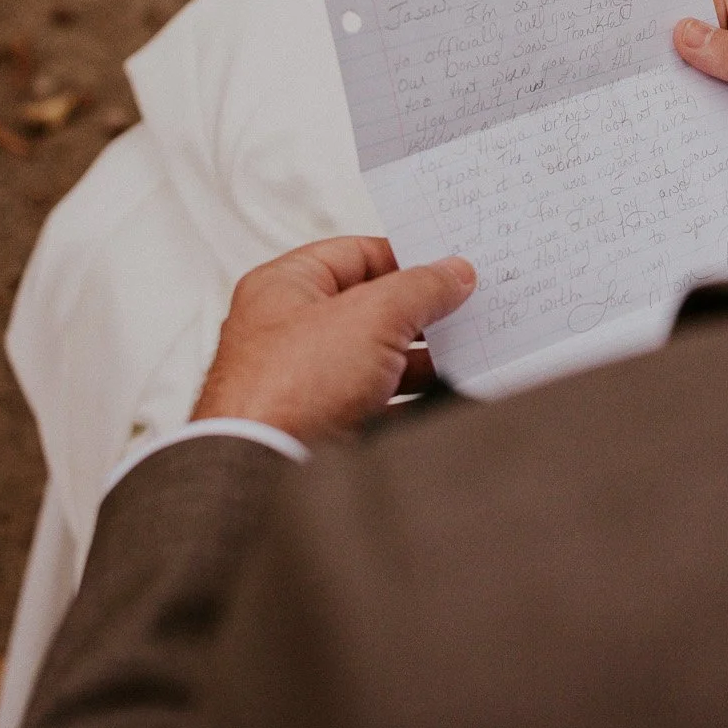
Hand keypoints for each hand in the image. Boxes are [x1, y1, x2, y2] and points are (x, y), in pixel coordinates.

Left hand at [193, 237, 475, 440]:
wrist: (266, 473)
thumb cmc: (288, 390)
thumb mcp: (373, 315)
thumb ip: (420, 287)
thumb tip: (452, 274)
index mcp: (283, 287)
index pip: (354, 254)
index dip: (405, 258)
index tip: (449, 269)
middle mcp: (286, 333)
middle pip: (368, 309)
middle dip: (417, 314)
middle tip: (461, 312)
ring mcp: (302, 384)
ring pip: (373, 361)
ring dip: (417, 361)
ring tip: (461, 356)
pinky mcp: (319, 428)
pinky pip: (374, 406)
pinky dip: (408, 402)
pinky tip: (438, 402)